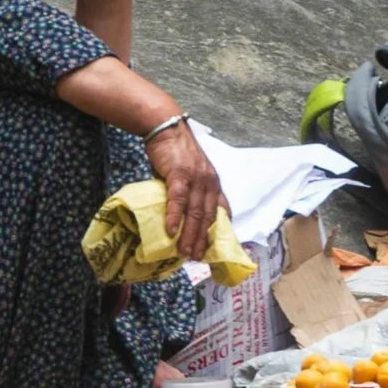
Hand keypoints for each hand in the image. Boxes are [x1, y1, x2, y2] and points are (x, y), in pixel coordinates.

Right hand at [145, 120, 225, 262]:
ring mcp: (196, 178)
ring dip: (190, 234)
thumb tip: (182, 215)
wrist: (166, 129)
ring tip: (185, 252)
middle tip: (197, 259)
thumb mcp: (190, 174)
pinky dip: (175, 216)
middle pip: (208, 216)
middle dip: (203, 240)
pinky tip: (171, 231)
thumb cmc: (175, 153)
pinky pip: (178, 199)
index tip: (214, 248)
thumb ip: (190, 192)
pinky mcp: (180, 174)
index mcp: (213, 183)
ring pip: (195, 212)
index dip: (218, 231)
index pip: (221, 211)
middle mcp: (209, 182)